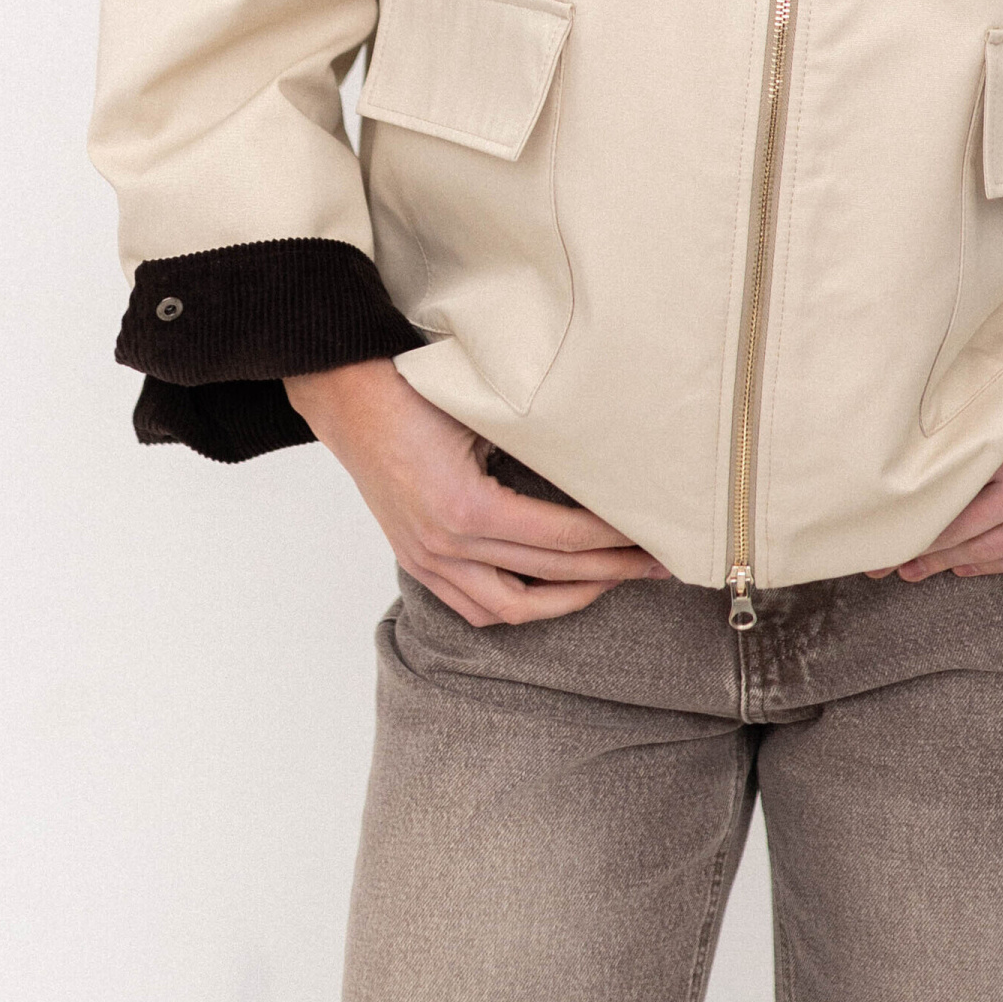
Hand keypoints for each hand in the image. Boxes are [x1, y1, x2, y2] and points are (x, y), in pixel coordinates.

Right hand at [285, 357, 669, 627]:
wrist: (348, 396)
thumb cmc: (416, 392)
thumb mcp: (483, 415)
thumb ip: (533, 448)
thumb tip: (602, 468)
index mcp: (466, 509)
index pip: (560, 539)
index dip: (612, 540)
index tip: (651, 531)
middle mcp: (446, 546)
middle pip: (546, 576)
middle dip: (609, 572)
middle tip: (654, 561)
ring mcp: (427, 559)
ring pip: (508, 609)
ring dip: (566, 599)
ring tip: (610, 581)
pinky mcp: (418, 560)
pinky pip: (472, 607)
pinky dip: (516, 607)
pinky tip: (549, 591)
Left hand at [869, 371, 1002, 580]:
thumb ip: (987, 424)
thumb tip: (938, 442)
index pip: (949, 502)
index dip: (914, 526)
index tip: (884, 539)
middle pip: (967, 534)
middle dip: (925, 554)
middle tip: (891, 567)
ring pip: (1000, 552)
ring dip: (960, 563)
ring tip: (927, 571)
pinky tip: (979, 566)